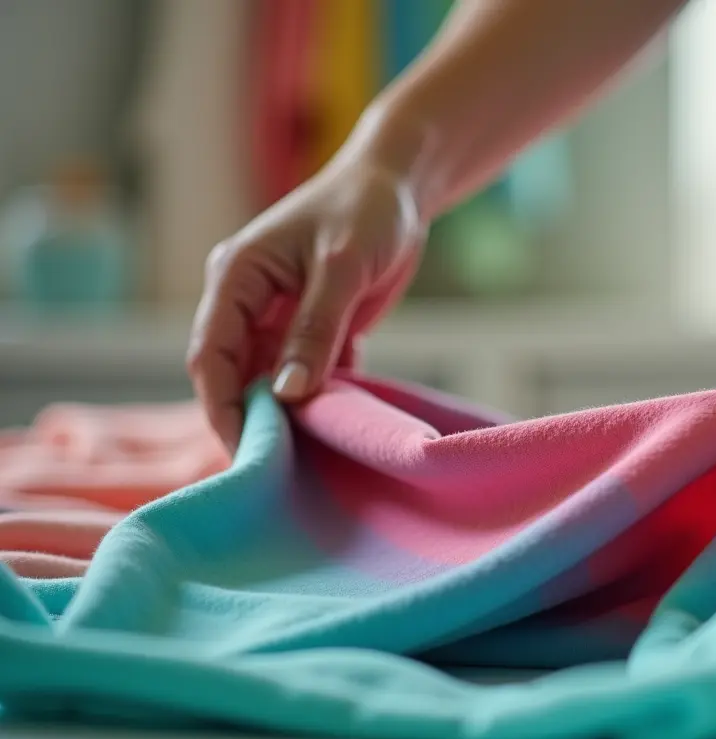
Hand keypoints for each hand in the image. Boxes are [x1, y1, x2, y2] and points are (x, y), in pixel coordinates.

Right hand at [187, 144, 424, 453]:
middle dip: (253, 419)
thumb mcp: (342, 267)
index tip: (244, 452)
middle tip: (278, 471)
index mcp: (236, 277)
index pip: (211, 354)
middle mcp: (247, 301)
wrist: (401, 187)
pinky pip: (305, 375)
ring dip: (288, 415)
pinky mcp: (311, 328)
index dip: (222, 407)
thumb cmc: (366, 210)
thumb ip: (314, 330)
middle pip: (235, 375)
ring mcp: (278, 317)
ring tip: (310, 460)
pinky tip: (338, 430)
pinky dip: (319, 401)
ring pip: (270, 380)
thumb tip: (287, 394)